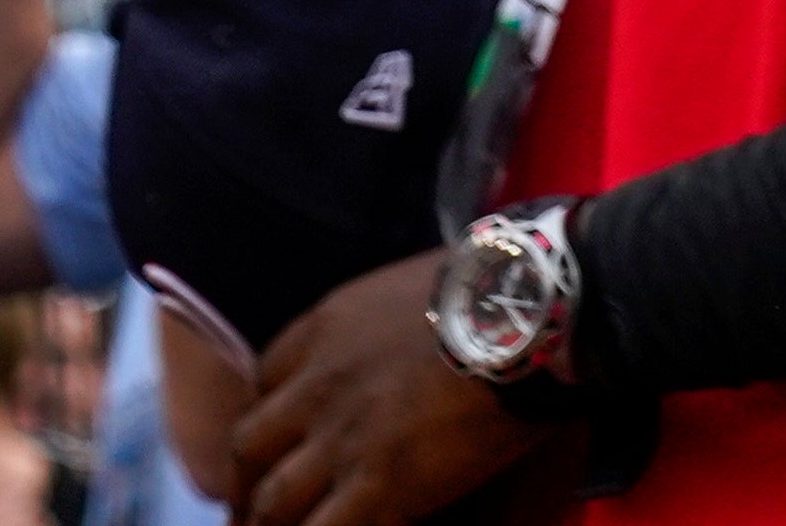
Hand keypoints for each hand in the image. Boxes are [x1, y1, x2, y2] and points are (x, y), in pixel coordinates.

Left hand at [232, 254, 569, 525]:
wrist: (536, 306)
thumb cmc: (501, 287)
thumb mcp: (419, 283)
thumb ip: (388, 321)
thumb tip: (410, 339)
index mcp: (327, 330)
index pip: (264, 381)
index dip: (273, 415)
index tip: (287, 435)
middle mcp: (318, 387)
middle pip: (249, 447)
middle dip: (252, 479)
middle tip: (267, 501)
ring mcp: (342, 440)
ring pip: (271, 502)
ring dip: (273, 520)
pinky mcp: (380, 484)